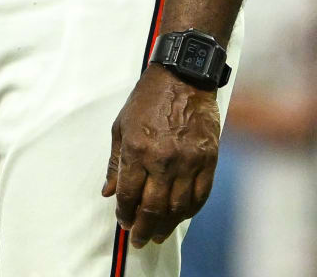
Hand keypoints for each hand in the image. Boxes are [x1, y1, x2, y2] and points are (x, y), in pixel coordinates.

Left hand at [101, 65, 221, 247]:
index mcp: (137, 150)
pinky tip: (182, 216)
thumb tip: (108, 191)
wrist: (183, 76)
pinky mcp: (208, 158)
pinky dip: (191, 210)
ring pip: (178, 207)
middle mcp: (163, 159)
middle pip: (153, 207)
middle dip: (144, 228)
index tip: (123, 222)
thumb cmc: (148, 99)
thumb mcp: (121, 126)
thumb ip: (115, 162)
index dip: (124, 214)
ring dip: (167, 225)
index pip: (129, 195)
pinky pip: (201, 194)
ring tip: (159, 234)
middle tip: (140, 240)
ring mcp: (188, 160)